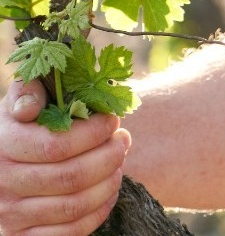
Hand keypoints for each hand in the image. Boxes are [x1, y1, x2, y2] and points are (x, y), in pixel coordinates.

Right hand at [0, 80, 130, 235]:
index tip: (113, 121)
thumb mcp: (21, 100)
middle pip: (71, 177)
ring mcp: (11, 216)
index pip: (58, 145)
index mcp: (5, 146)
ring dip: (108, 183)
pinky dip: (98, 212)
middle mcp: (3, 185)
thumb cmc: (24, 124)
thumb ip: (28, 91)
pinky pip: (69, 233)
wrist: (4, 161)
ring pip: (74, 206)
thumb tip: (30, 106)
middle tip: (124, 140)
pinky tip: (108, 190)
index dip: (94, 133)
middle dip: (109, 156)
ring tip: (119, 162)